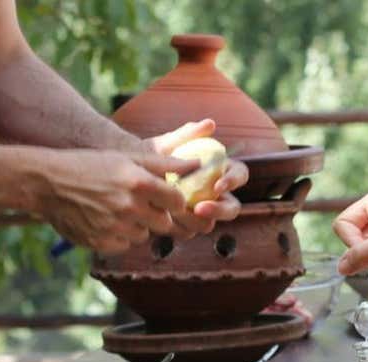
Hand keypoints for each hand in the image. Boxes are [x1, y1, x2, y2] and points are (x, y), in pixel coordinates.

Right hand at [30, 149, 197, 253]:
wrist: (48, 183)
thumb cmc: (90, 165)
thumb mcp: (126, 157)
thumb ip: (163, 163)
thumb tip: (197, 164)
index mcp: (138, 182)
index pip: (177, 201)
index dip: (175, 201)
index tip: (167, 198)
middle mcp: (129, 206)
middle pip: (164, 223)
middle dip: (158, 216)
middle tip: (140, 205)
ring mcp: (115, 227)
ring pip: (143, 235)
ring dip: (138, 226)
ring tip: (117, 209)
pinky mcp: (102, 243)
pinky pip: (124, 245)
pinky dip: (119, 236)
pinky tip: (104, 220)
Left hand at [141, 119, 248, 237]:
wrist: (128, 178)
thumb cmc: (151, 156)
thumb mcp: (165, 144)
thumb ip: (186, 134)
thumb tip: (209, 124)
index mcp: (219, 172)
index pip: (239, 175)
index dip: (233, 180)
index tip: (217, 184)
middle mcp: (214, 196)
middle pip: (232, 208)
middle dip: (220, 210)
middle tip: (200, 209)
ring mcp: (200, 213)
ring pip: (209, 224)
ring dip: (195, 221)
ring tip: (175, 212)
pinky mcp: (184, 226)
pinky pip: (188, 232)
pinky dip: (178, 227)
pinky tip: (162, 219)